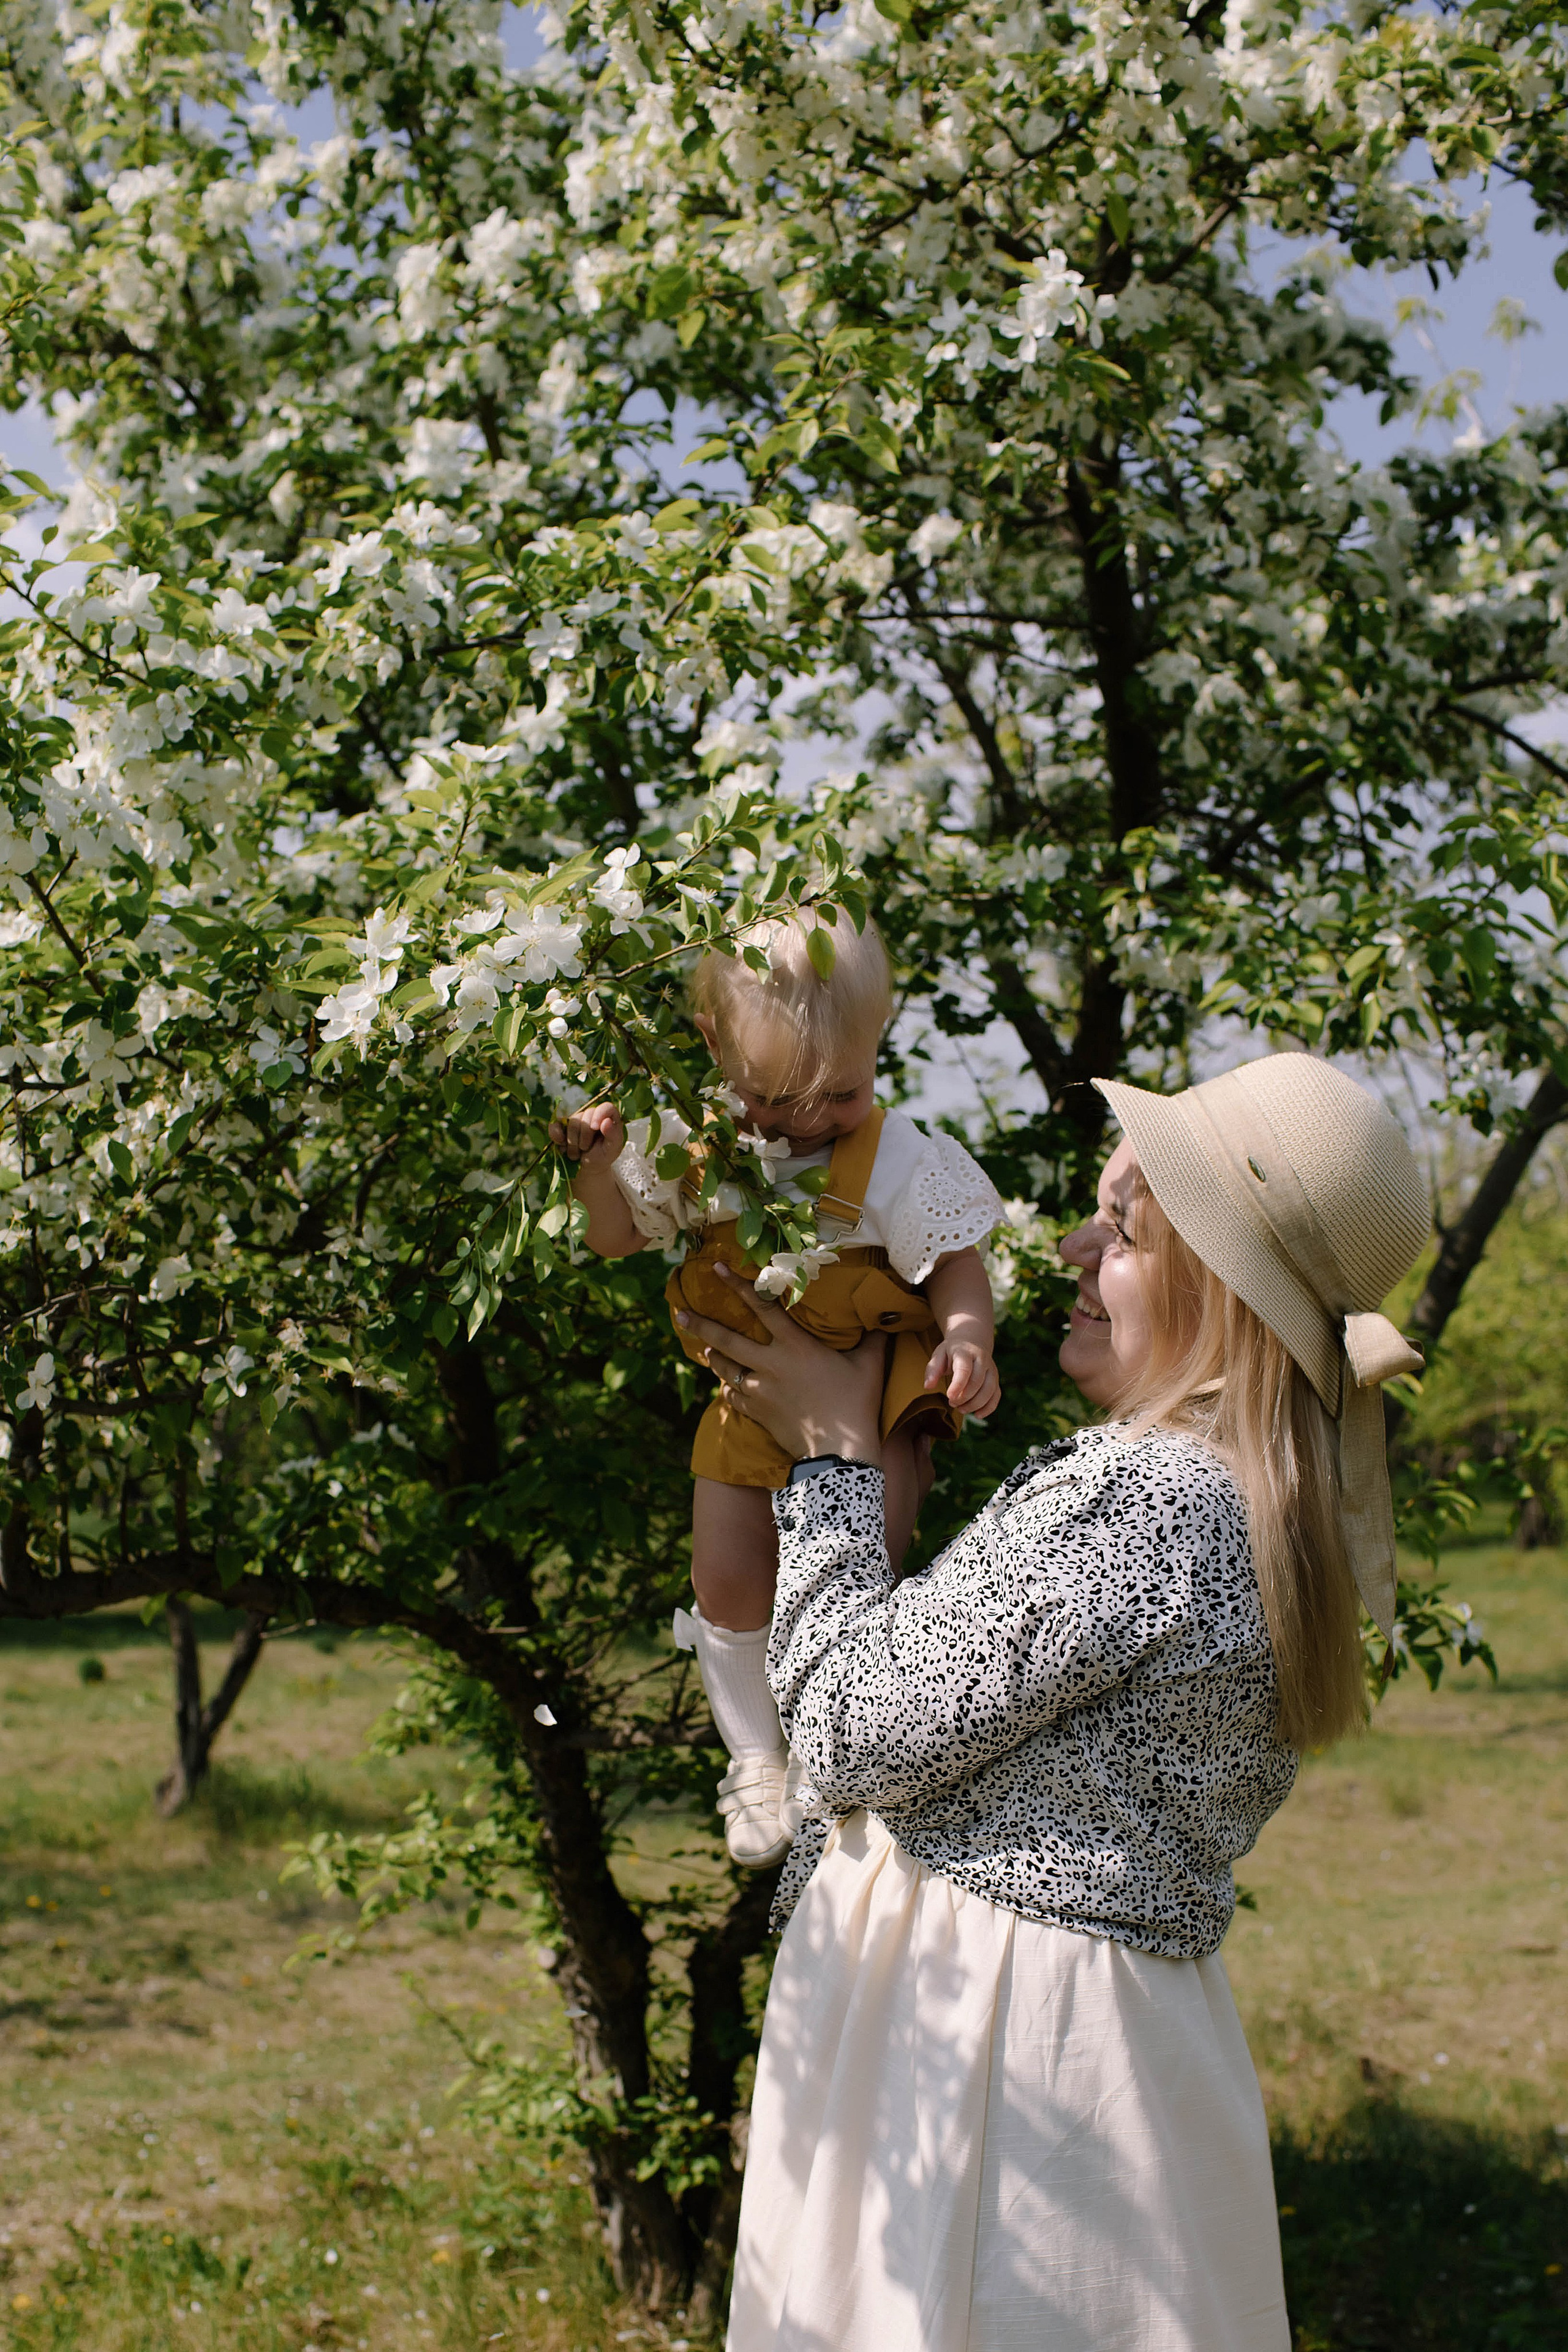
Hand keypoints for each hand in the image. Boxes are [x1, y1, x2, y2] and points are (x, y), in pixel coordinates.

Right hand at [548, 1104, 625, 1167]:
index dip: (599, 1115)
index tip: (594, 1127)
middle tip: (586, 1149)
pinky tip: (561, 1145)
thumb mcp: (612, 1150)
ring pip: (572, 1123)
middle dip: (584, 1137)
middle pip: (586, 1115)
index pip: (606, 1107)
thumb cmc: (602, 1157)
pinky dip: (556, 1135)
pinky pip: (555, 1125)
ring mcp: (576, 1120)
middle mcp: (592, 1116)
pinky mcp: (562, 1126)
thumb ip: (614, 1136)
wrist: (586, 1168)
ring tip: (577, 1154)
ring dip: (573, 1143)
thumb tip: (607, 1121)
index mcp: (608, 1119)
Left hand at [674, 1264, 887, 1465]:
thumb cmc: (856, 1403)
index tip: (715, 1269)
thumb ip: (872, 1337)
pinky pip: (734, 1397)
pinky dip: (730, 1389)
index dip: (737, 1285)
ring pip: (725, 1369)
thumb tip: (885, 1315)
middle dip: (700, 1325)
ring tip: (705, 1348)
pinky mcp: (757, 1414)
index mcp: (794, 1345)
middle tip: (680, 1313)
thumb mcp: (869, 1365)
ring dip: (714, 1357)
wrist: (839, 1452)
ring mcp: (760, 1391)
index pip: (761, 1307)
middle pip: (726, 1340)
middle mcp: (770, 1364)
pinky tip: (729, 1386)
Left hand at [924, 1336, 1000, 1417]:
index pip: (964, 1369)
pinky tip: (977, 1415)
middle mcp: (982, 1360)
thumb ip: (932, 1369)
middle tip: (952, 1402)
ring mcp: (991, 1370)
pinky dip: (988, 1408)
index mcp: (965, 1352)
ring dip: (975, 1404)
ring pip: (989, 1390)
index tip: (949, 1396)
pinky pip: (996, 1395)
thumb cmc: (951, 1352)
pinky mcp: (996, 1380)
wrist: (972, 1341)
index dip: (958, 1385)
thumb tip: (927, 1386)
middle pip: (978, 1381)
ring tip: (961, 1409)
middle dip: (964, 1397)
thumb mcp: (939, 1354)